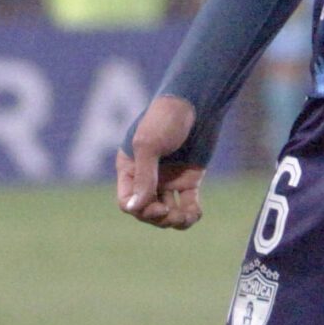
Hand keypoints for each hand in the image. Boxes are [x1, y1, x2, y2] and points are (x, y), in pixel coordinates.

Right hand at [117, 94, 205, 230]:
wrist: (196, 104)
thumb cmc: (164, 118)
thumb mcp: (148, 146)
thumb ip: (143, 177)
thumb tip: (136, 208)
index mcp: (129, 169)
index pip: (127, 201)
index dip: (139, 210)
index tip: (156, 207)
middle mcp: (146, 177)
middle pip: (146, 211)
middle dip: (157, 217)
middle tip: (170, 213)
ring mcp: (168, 179)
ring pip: (167, 212)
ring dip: (175, 220)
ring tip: (185, 217)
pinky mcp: (189, 180)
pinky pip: (187, 205)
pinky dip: (191, 214)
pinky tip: (196, 213)